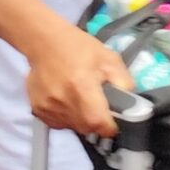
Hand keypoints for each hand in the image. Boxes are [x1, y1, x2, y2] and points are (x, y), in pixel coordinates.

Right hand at [25, 21, 133, 138]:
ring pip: (72, 127)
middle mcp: (62, 100)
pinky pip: (58, 123)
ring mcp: (47, 106)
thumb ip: (123, 83)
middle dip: (96, 121)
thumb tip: (131, 105)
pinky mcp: (37, 109)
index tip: (113, 122)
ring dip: (81, 119)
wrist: (44, 42)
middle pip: (86, 128)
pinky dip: (66, 117)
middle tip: (97, 104)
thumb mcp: (109, 59)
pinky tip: (67, 100)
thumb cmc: (78, 47)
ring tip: (81, 98)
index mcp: (82, 86)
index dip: (109, 126)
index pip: (97, 122)